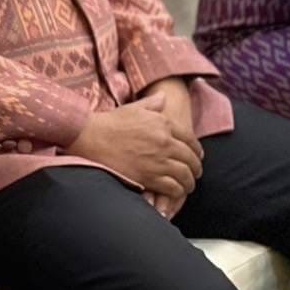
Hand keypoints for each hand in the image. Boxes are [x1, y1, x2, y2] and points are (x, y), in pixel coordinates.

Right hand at [68, 91, 203, 200]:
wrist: (92, 137)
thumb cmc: (111, 122)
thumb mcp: (134, 108)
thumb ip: (153, 103)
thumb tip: (164, 97)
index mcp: (163, 123)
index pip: (190, 139)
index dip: (196, 150)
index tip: (197, 156)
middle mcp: (165, 142)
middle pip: (190, 159)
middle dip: (196, 168)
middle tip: (195, 173)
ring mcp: (158, 160)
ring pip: (184, 175)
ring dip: (189, 182)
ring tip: (188, 186)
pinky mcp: (149, 177)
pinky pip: (173, 187)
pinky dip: (177, 191)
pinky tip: (176, 192)